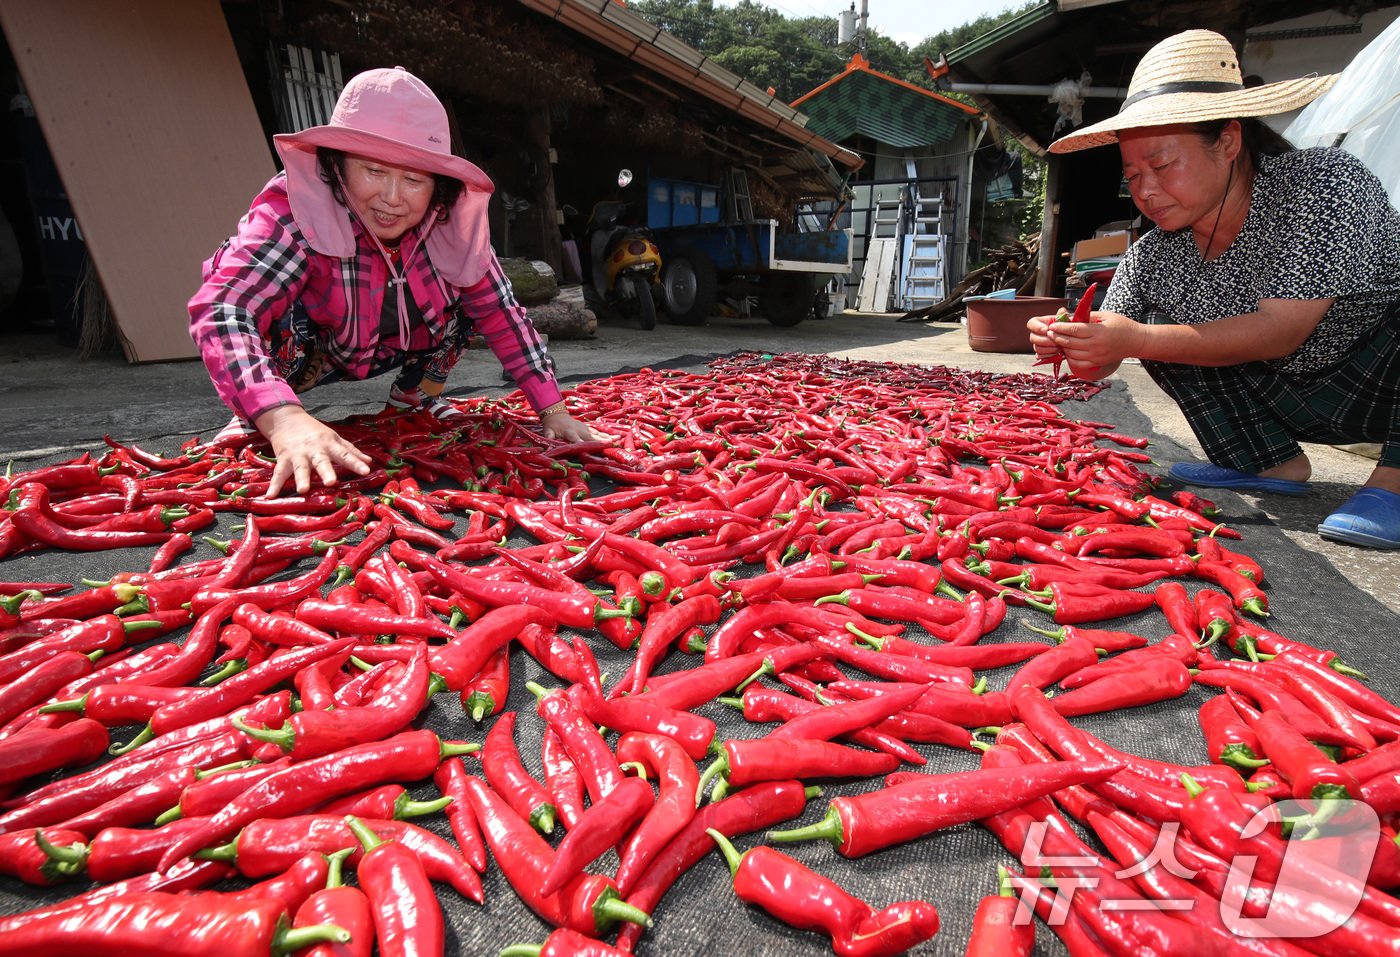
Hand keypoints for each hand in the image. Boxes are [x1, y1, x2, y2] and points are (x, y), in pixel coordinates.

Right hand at [253, 405, 372, 496]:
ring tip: (303, 490)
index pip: (345, 454)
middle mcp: (314, 450)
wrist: (287, 419)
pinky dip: (274, 486)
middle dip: (326, 472)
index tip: (366, 471)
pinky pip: (278, 474)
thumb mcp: (334, 438)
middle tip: (331, 482)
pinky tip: (270, 497)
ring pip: (300, 468)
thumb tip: (369, 462)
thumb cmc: (314, 431)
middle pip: (321, 462)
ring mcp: (298, 455)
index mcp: (329, 445)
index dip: (355, 462)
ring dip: (301, 479)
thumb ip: (351, 451)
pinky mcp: (283, 459)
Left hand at [540, 411, 611, 443]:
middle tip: (611, 444)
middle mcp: (579, 429)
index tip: (585, 446)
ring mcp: (585, 428)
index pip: (575, 438)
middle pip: (591, 436)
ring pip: (598, 433)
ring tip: (619, 439)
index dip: (579, 442)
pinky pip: (599, 432)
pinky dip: (608, 435)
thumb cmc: (552, 426)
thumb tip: (545, 450)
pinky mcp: (589, 428)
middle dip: (601, 440)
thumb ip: (548, 440)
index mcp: (569, 431)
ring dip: (608, 437)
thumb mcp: (547, 432)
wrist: (556, 414)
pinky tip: (617, 437)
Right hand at [1026, 313, 1062, 360]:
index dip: (1037, 327)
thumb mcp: (1065, 319)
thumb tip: (1062, 310)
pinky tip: (1057, 353)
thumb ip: (1063, 316)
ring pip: (1037, 348)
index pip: (1031, 324)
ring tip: (1060, 347)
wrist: (1070, 338)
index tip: (1046, 330)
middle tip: (1056, 341)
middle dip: (1045, 340)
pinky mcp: (1041, 354)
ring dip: (1049, 349)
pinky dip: (1049, 356)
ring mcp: (1037, 345)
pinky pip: (1040, 356)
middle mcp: (1036, 334)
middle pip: (1033, 338)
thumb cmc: (1066, 327)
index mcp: (1039, 323)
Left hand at [1044, 310, 1141, 378]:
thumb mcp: (1105, 316)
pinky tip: (1068, 350)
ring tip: (1058, 340)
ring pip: (1071, 354)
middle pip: (1070, 343)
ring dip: (1062, 348)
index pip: (1074, 330)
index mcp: (1098, 332)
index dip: (1061, 327)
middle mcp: (1096, 346)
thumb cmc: (1121, 325)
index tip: (1052, 325)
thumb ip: (1086, 316)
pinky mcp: (1097, 363)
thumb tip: (1068, 317)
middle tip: (1049, 333)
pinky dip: (1070, 357)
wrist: (1136, 341)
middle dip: (1057, 337)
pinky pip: (1078, 363)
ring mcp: (1096, 356)